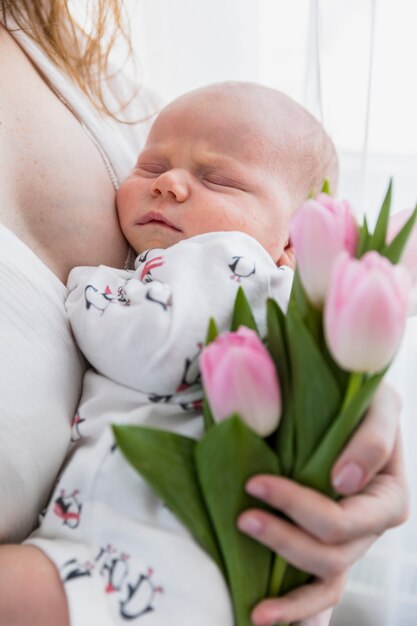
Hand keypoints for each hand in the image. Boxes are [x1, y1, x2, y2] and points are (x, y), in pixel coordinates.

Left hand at [236, 382, 409, 625]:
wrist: (351, 410)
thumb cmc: (365, 405)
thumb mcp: (379, 406)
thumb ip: (373, 438)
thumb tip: (344, 481)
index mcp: (388, 499)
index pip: (342, 520)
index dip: (297, 508)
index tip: (255, 484)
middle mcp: (370, 529)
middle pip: (330, 557)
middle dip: (284, 541)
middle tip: (243, 518)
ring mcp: (351, 543)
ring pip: (327, 585)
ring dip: (290, 598)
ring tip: (253, 607)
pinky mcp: (330, 547)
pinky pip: (322, 593)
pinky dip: (301, 612)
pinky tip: (269, 620)